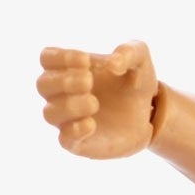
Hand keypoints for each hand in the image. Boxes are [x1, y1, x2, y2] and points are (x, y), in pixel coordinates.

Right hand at [36, 42, 157, 157]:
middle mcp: (62, 94)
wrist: (151, 115)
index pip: (47, 59)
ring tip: (94, 102)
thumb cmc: (134, 83)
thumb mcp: (140, 61)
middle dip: (64, 82)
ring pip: (50, 113)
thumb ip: (130, 52)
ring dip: (70, 106)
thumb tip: (113, 64)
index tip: (86, 60)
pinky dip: (73, 131)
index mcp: (69, 69)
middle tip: (89, 81)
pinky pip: (64, 140)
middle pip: (43, 85)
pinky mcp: (80, 142)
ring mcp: (69, 119)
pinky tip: (91, 124)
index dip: (61, 58)